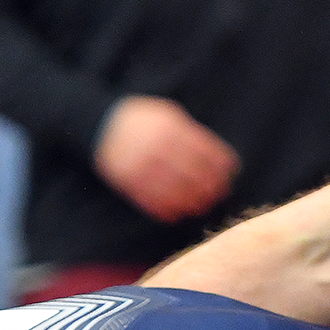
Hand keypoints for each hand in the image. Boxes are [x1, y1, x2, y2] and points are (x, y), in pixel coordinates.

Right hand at [93, 96, 239, 223]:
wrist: (100, 125)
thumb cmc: (143, 120)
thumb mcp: (168, 115)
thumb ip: (190, 133)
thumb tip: (217, 157)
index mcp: (169, 129)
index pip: (203, 150)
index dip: (220, 164)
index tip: (229, 172)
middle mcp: (156, 148)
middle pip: (192, 173)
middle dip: (210, 186)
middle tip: (220, 193)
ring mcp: (141, 167)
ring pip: (174, 191)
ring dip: (192, 202)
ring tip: (203, 206)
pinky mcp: (128, 182)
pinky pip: (151, 201)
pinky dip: (167, 210)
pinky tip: (179, 214)